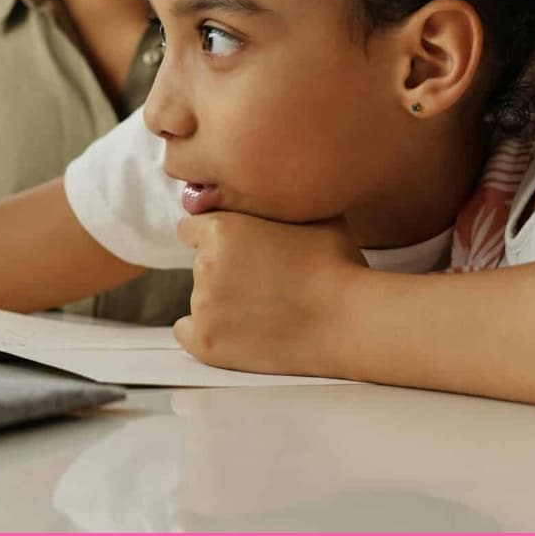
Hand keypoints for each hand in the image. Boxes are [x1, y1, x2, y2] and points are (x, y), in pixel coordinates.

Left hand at [174, 210, 367, 377]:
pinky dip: (206, 332)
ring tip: (264, 310)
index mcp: (221, 229)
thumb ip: (272, 204)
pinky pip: (187, 334)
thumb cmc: (335, 264)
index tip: (238, 250)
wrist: (347, 320)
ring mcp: (203, 306)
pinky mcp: (207, 343)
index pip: (191, 229)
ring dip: (222, 302)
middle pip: (200, 265)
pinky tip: (236, 332)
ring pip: (200, 299)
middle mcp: (204, 265)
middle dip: (224, 271)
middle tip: (262, 282)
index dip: (215, 238)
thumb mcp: (308, 214)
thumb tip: (268, 192)